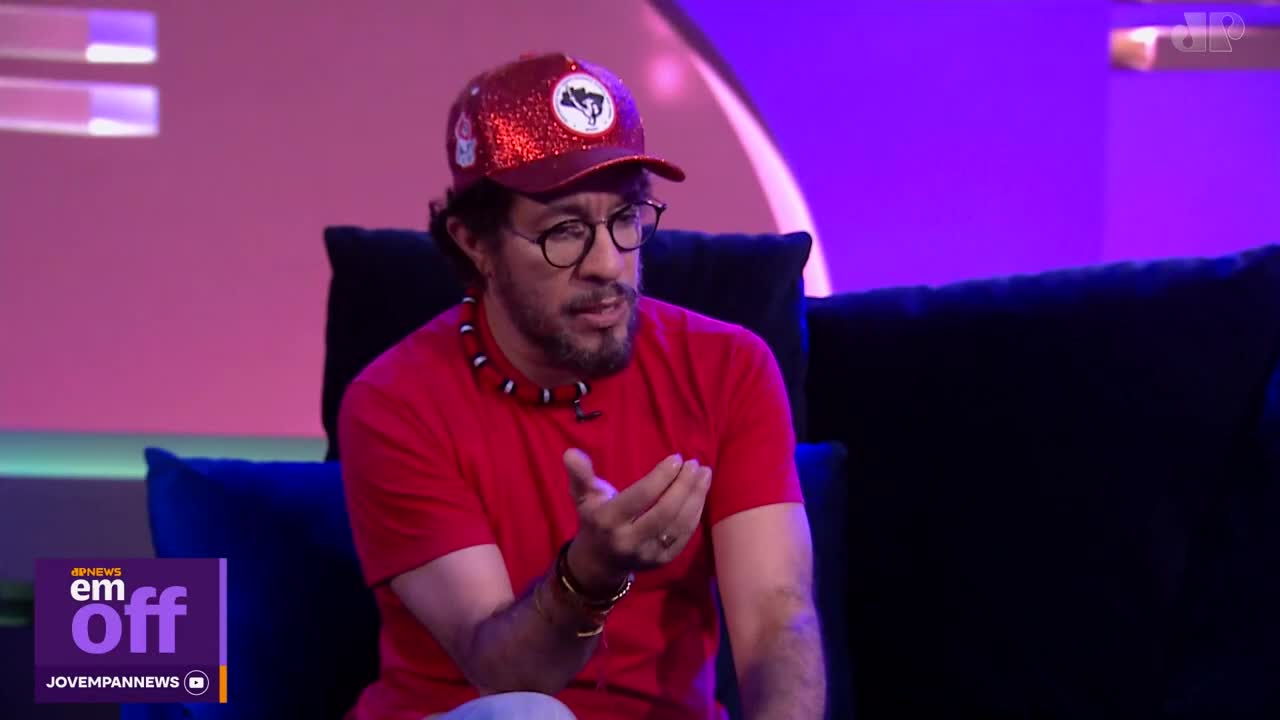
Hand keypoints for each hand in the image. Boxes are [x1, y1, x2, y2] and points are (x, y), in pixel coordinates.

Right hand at [563, 449, 712, 594]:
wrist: (600, 561)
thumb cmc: (594, 518)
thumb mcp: (582, 496)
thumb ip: (580, 474)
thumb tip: (571, 453)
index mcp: (608, 521)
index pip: (641, 497)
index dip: (661, 477)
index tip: (677, 458)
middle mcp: (628, 540)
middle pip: (664, 512)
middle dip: (683, 486)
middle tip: (694, 464)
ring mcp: (648, 554)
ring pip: (679, 524)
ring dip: (695, 497)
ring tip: (704, 473)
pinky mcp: (663, 560)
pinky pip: (685, 536)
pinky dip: (695, 512)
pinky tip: (700, 493)